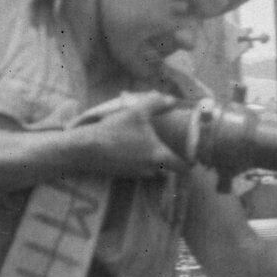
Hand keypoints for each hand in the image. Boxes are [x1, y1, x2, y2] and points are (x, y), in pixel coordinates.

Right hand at [70, 90, 186, 176]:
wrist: (85, 149)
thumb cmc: (115, 130)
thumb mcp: (137, 111)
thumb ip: (157, 103)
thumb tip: (172, 100)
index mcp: (159, 156)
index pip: (183, 167)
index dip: (190, 162)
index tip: (191, 155)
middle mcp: (151, 170)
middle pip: (169, 169)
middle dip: (171, 160)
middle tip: (170, 145)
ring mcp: (136, 175)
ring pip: (153, 170)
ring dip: (154, 160)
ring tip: (149, 145)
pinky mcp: (124, 175)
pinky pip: (139, 170)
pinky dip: (139, 161)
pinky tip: (131, 148)